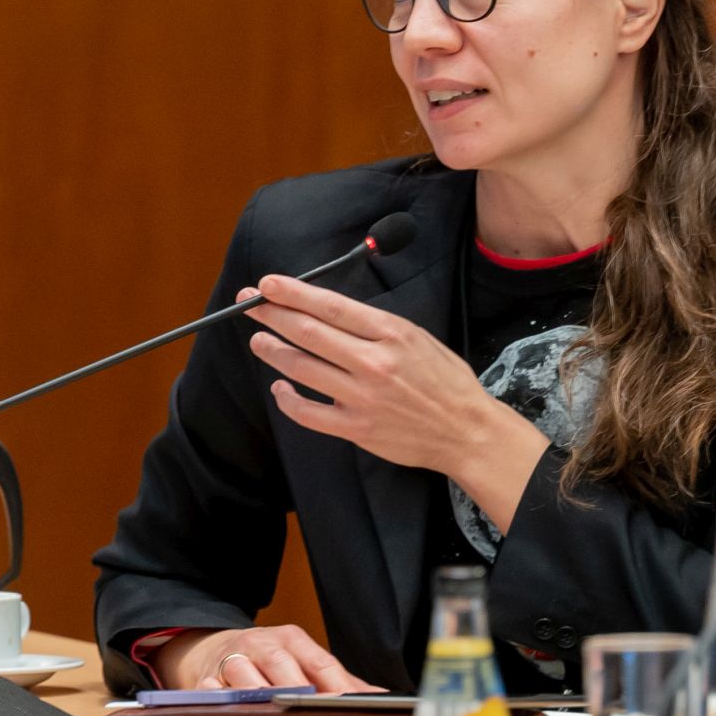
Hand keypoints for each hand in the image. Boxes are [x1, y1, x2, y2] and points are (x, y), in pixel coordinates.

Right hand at [152, 625, 380, 692]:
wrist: (210, 648)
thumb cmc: (267, 661)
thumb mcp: (301, 661)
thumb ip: (338, 680)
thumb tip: (381, 698)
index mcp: (291, 639)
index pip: (319, 661)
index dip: (337, 684)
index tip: (354, 704)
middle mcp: (261, 644)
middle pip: (282, 664)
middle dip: (298, 689)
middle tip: (316, 712)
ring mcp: (230, 659)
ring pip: (245, 675)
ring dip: (261, 696)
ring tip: (277, 715)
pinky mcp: (203, 679)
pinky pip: (211, 693)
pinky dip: (222, 704)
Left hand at [242, 274, 547, 529]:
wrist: (466, 431)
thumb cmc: (445, 381)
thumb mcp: (417, 337)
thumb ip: (375, 326)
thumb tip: (328, 311)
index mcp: (391, 333)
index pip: (330, 306)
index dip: (293, 293)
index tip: (267, 285)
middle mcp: (374, 362)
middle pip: (308, 332)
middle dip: (272, 314)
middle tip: (249, 304)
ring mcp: (362, 397)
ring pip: (301, 368)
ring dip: (273, 351)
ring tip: (258, 340)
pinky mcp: (356, 428)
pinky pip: (308, 413)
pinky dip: (287, 399)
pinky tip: (279, 388)